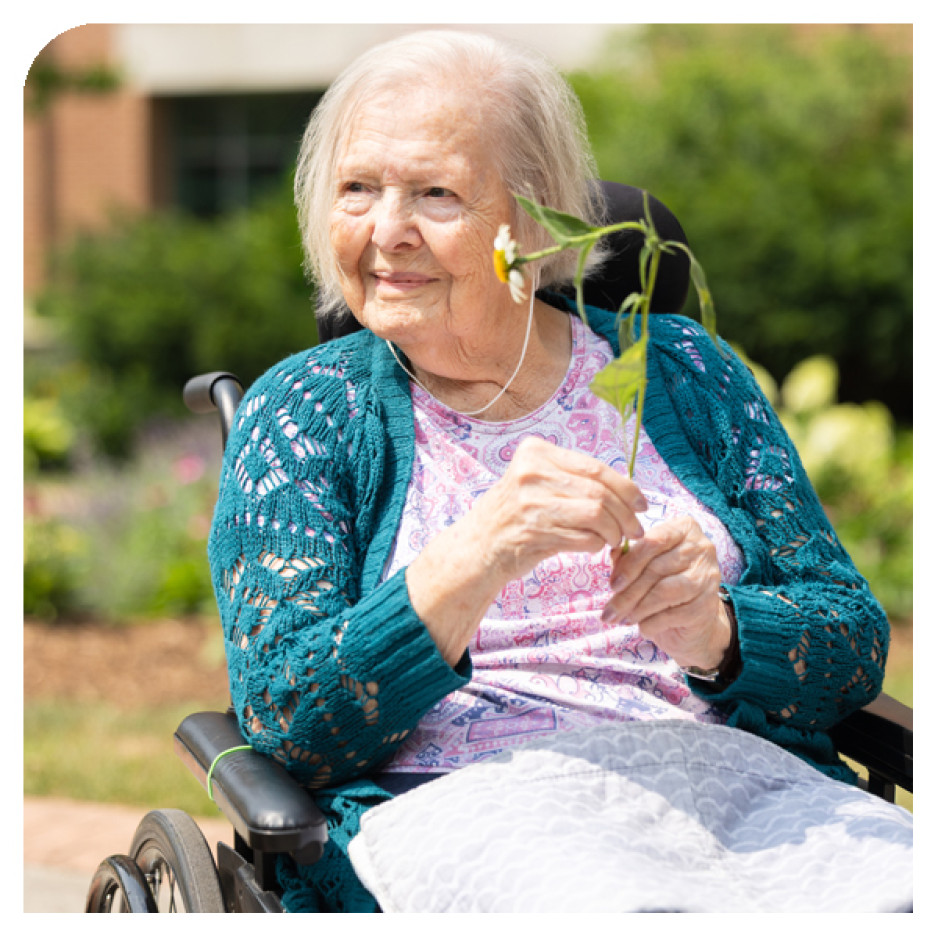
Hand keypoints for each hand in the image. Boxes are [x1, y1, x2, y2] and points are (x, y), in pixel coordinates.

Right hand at [475, 436, 647, 583]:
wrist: (479, 545)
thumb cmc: (517, 513)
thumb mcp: (537, 482)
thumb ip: (575, 479)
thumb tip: (629, 490)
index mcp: (536, 452)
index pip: (595, 468)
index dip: (627, 488)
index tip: (641, 504)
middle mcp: (531, 473)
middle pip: (599, 492)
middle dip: (626, 514)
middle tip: (636, 529)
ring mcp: (530, 503)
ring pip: (596, 514)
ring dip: (614, 531)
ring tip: (615, 539)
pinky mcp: (533, 533)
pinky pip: (584, 538)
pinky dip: (596, 545)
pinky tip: (594, 546)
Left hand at [602, 515, 732, 670]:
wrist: (692, 621)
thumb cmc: (662, 584)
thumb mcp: (643, 566)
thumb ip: (628, 557)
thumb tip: (613, 552)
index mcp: (684, 529)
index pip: (653, 541)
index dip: (629, 564)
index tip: (612, 585)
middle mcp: (702, 548)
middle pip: (656, 569)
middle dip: (628, 593)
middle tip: (610, 611)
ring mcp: (708, 576)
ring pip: (664, 592)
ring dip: (638, 608)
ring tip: (624, 618)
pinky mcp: (708, 604)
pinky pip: (673, 614)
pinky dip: (652, 623)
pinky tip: (643, 627)